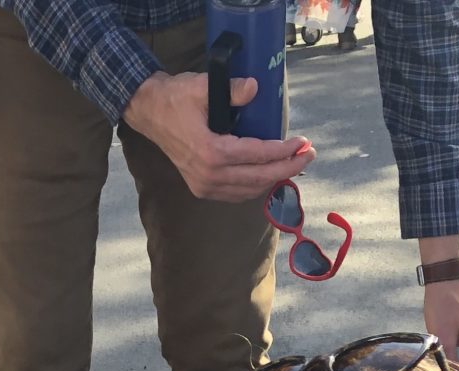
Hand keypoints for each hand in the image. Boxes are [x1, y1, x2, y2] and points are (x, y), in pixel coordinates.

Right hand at [123, 70, 314, 202]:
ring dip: (274, 179)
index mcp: (212, 152)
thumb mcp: (202, 86)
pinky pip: (237, 194)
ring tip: (293, 165)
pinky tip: (268, 175)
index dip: (284, 152)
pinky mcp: (202, 189)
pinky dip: (256, 187)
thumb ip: (231, 90)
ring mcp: (205, 186)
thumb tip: (254, 88)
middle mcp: (210, 176)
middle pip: (259, 178)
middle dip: (287, 168)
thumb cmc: (175, 98)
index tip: (303, 145)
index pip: (258, 156)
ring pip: (250, 190)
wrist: (149, 113)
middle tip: (309, 156)